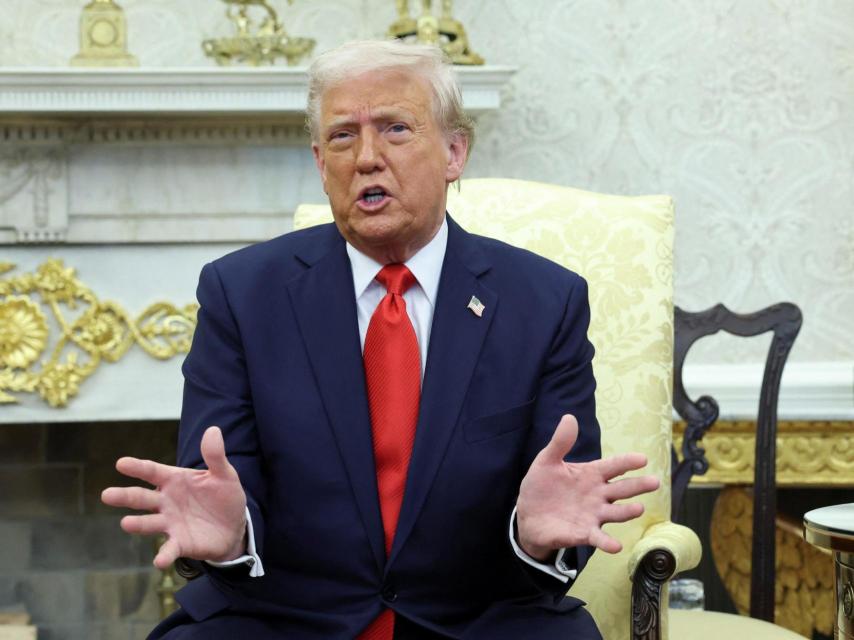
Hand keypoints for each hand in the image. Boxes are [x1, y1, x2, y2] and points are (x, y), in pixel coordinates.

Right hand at [101, 426, 247, 569]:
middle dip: (125, 496)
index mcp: (174, 480)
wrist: (236, 526)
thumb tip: (213, 430)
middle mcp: (166, 502)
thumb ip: (215, 456)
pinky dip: (163, 555)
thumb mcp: (224, 475)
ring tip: (126, 523)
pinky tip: (159, 561)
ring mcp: (170, 523)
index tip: (121, 463)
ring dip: (137, 524)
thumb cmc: (224, 497)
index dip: (137, 467)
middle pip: (142, 498)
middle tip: (106, 494)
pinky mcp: (180, 543)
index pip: (152, 471)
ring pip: (149, 523)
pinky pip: (169, 549)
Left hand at [516, 414, 659, 559]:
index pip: (613, 466)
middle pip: (621, 489)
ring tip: (639, 509)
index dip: (627, 462)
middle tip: (655, 482)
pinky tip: (616, 546)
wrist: (527, 515)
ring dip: (627, 512)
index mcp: (590, 474)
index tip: (643, 459)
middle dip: (638, 486)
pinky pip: (598, 538)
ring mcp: (593, 515)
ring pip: (615, 513)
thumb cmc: (541, 486)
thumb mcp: (547, 461)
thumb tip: (569, 417)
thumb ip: (560, 442)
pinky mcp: (583, 533)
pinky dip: (608, 542)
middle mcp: (597, 495)